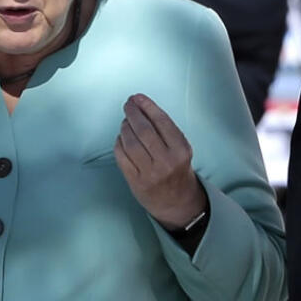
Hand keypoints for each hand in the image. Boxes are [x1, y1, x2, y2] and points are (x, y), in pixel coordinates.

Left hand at [114, 94, 206, 228]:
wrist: (178, 203)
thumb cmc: (178, 170)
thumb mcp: (181, 150)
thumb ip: (165, 132)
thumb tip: (142, 107)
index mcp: (181, 150)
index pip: (162, 122)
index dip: (147, 106)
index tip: (138, 97)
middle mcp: (166, 161)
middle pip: (144, 130)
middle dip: (133, 113)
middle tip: (128, 105)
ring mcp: (150, 173)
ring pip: (130, 143)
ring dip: (125, 127)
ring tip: (126, 122)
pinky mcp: (136, 182)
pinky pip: (121, 157)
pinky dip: (119, 144)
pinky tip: (121, 138)